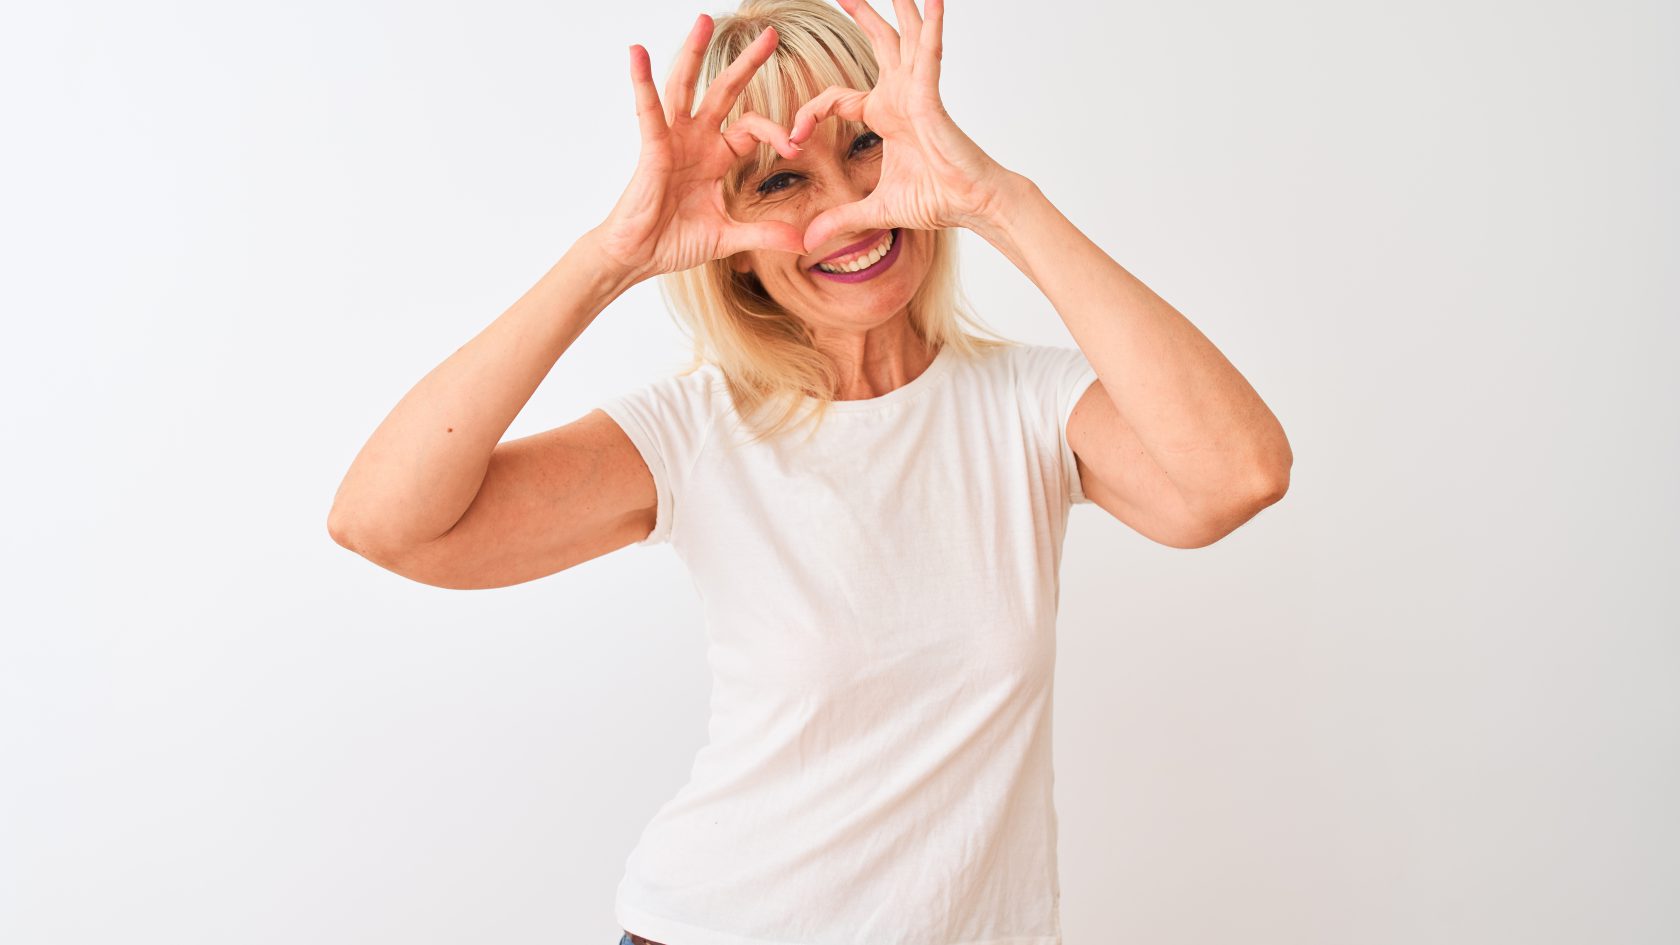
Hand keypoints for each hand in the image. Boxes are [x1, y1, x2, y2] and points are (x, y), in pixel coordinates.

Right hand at [590, 15, 807, 280]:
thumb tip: (803, 242)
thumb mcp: (729, 237)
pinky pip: (648, 111)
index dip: (774, 132)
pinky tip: (637, 53)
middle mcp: (695, 141)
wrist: (639, 257)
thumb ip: (764, 234)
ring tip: (703, 20)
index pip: (751, 128)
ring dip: (693, 53)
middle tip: (770, 34)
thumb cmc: (674, 242)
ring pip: (684, 87)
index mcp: (715, 157)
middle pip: (724, 92)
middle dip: (746, 64)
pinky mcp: (651, 148)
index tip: (794, 146)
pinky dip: (642, 82)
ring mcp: (672, 141)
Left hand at [786, 0, 1014, 253]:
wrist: (971, 204)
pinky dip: (931, 27)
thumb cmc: (936, 200)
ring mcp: (917, 91)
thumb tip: (807, 243)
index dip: (809, 113)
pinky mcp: (931, 96)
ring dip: (898, 7)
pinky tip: (933, 0)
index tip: (792, 137)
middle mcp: (901, 95)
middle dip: (862, 13)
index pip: (836, 98)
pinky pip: (928, 53)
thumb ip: (840, 220)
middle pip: (879, 42)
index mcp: (885, 115)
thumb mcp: (874, 209)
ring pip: (904, 36)